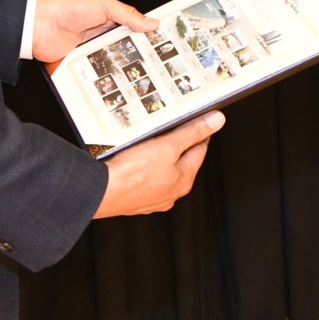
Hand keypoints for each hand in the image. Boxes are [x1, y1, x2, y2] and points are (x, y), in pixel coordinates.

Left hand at [31, 0, 157, 62]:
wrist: (39, 24)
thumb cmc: (67, 7)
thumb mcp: (103, 4)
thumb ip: (128, 14)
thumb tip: (150, 22)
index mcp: (108, 15)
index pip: (132, 25)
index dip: (145, 32)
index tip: (162, 41)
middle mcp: (101, 32)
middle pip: (125, 44)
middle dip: (138, 51)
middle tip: (155, 61)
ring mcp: (91, 47)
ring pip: (113, 58)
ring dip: (122, 63)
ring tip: (140, 71)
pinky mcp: (82, 61)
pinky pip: (97, 69)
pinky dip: (105, 72)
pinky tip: (118, 77)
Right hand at [94, 111, 224, 216]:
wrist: (102, 192)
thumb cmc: (133, 173)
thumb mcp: (168, 145)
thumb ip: (192, 132)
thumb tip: (216, 122)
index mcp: (184, 179)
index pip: (199, 149)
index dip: (199, 132)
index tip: (199, 121)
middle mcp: (171, 193)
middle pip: (181, 161)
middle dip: (178, 144)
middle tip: (171, 127)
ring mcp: (152, 198)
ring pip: (162, 171)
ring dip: (159, 157)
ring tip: (149, 141)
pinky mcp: (134, 199)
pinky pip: (144, 179)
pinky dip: (142, 168)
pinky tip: (133, 159)